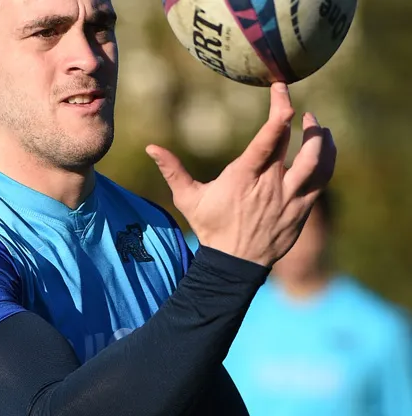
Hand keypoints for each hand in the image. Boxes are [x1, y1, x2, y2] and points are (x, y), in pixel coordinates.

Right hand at [146, 83, 335, 267]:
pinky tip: (324, 148)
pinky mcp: (301, 210)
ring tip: (317, 125)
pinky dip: (327, 159)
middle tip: (294, 107)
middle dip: (299, 118)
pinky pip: (322, 179)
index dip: (280, 108)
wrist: (234, 265)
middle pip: (295, 142)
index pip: (270, 136)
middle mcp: (271, 185)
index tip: (282, 88)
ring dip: (320, 137)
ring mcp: (289, 198)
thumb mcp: (188, 200)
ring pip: (316, 160)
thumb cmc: (211, 229)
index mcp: (245, 177)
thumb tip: (151, 147)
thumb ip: (173, 170)